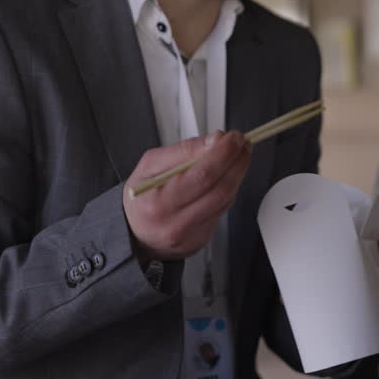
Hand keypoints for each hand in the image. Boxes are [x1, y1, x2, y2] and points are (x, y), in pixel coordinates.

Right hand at [123, 131, 250, 261]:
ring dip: (237, 174)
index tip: (234, 138)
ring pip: (225, 200)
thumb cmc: (141, 197)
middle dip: (237, 162)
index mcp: (158, 203)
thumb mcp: (150, 165)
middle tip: (242, 144)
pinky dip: (228, 190)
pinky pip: (222, 211)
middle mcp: (175, 223)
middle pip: (220, 189)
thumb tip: (214, 141)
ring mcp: (191, 235)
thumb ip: (183, 151)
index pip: (202, 175)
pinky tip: (225, 178)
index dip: (224, 154)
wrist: (135, 234)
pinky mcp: (202, 239)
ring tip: (237, 156)